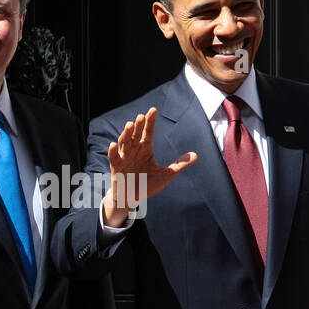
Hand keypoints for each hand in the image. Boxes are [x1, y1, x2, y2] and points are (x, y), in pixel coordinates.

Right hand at [100, 107, 196, 226]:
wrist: (132, 199)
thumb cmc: (147, 185)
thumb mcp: (165, 175)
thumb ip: (178, 165)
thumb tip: (196, 155)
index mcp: (145, 149)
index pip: (147, 132)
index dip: (150, 122)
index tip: (153, 110)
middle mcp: (134, 150)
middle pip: (135, 135)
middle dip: (138, 126)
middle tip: (142, 116)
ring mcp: (124, 158)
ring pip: (124, 143)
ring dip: (126, 134)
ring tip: (129, 125)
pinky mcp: (116, 167)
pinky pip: (113, 158)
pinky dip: (112, 152)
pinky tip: (113, 145)